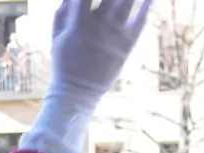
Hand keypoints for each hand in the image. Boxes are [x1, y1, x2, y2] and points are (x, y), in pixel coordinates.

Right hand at [20, 0, 152, 152]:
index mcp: (78, 23)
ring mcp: (115, 34)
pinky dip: (147, 4)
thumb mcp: (56, 37)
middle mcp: (99, 25)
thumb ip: (62, 12)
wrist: (77, 92)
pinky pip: (141, 19)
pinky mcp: (128, 44)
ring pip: (127, 2)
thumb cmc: (64, 63)